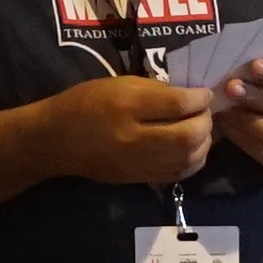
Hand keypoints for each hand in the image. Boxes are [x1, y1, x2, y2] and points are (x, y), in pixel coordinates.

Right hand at [35, 75, 217, 188]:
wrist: (56, 140)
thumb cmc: (86, 103)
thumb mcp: (119, 84)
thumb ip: (156, 90)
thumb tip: (191, 95)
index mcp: (127, 106)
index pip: (177, 104)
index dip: (199, 98)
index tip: (205, 93)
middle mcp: (134, 138)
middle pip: (187, 136)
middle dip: (205, 122)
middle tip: (205, 112)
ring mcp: (137, 164)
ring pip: (187, 158)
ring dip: (203, 143)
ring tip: (200, 129)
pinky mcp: (138, 179)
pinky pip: (178, 174)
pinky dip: (193, 161)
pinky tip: (192, 149)